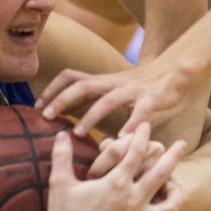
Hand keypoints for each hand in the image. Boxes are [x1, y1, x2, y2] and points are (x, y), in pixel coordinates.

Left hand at [38, 60, 190, 136]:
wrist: (174, 71)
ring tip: (79, 133)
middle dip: (61, 99)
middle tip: (46, 116)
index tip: (36, 107)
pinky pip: (140, 112)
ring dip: (91, 116)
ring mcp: (132, 90)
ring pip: (107, 100)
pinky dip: (132, 126)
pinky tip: (123, 140)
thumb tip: (62, 110)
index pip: (70, 77)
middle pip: (81, 85)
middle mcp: (113, 83)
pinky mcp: (152, 99)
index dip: (52, 89)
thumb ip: (90, 97)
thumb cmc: (139, 86)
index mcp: (102, 81)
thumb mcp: (110, 88)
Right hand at [48, 122, 185, 210]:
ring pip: (167, 193)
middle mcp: (132, 198)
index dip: (141, 137)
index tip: (146, 125)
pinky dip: (172, 203)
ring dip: (177, 178)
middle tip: (181, 143)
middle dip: (172, 155)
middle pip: (160, 171)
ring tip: (181, 171)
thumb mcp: (60, 184)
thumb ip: (62, 157)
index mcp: (115, 184)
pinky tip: (171, 195)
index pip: (134, 154)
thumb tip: (62, 133)